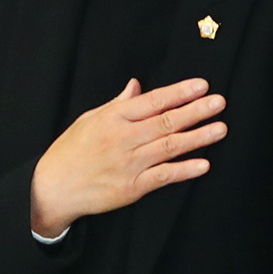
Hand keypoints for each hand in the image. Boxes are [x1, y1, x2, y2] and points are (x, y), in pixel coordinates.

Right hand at [30, 78, 225, 237]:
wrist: (52, 188)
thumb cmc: (69, 151)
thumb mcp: (89, 120)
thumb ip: (117, 104)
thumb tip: (136, 85)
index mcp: (112, 118)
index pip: (152, 101)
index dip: (179, 93)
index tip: (201, 86)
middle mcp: (122, 139)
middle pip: (166, 122)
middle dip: (196, 111)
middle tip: (219, 102)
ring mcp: (128, 164)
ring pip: (169, 147)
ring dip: (198, 137)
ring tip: (220, 128)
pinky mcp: (132, 187)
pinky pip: (163, 176)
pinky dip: (184, 170)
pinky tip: (203, 164)